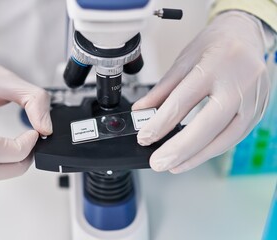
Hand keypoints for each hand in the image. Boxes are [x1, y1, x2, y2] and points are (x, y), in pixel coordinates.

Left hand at [132, 11, 269, 173]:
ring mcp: (253, 100)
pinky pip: (234, 137)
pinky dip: (212, 149)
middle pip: (207, 126)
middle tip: (159, 163)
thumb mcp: (183, 61)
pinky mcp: (258, 112)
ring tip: (174, 166)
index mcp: (215, 66)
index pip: (182, 102)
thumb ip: (162, 90)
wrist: (245, 35)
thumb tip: (142, 112)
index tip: (145, 137)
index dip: (160, 124)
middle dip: (180, 149)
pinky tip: (194, 156)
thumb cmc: (215, 45)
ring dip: (196, 157)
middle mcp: (238, 84)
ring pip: (225, 138)